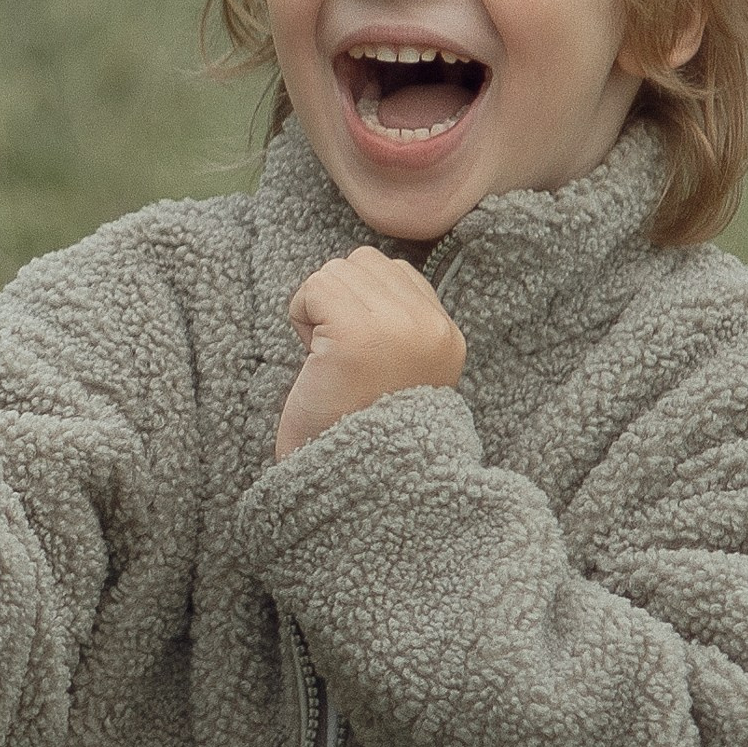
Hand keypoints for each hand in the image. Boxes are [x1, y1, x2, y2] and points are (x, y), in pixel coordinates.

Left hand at [275, 247, 465, 459]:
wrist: (351, 483)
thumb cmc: (357, 431)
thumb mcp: (396, 370)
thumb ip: (394, 323)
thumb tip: (355, 274)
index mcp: (446, 337)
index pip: (396, 273)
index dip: (362, 303)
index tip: (357, 353)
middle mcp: (431, 327)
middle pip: (365, 262)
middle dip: (339, 300)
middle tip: (338, 357)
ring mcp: (398, 326)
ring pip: (338, 270)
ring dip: (318, 309)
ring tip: (329, 360)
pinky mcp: (359, 332)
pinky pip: (314, 287)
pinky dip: (301, 317)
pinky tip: (315, 359)